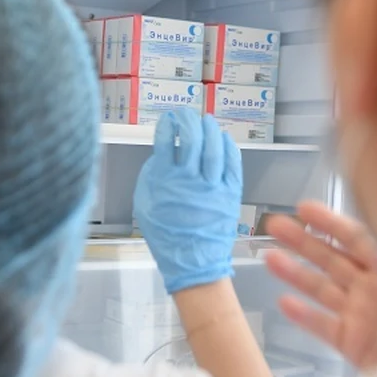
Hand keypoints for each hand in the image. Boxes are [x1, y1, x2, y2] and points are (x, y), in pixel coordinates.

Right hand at [133, 109, 242, 293]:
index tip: (167, 119)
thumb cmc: (166, 236)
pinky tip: (224, 139)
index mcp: (166, 181)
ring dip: (209, 130)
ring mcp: (213, 186)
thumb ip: (150, 177)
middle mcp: (190, 180)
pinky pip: (232, 164)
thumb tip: (160, 155)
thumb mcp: (144, 205)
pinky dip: (228, 148)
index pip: (166, 142)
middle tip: (186, 113)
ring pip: (214, 148)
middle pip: (192, 139)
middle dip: (188, 120)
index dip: (167, 125)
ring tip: (206, 120)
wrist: (192, 263)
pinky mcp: (230, 194)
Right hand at [265, 201, 376, 368]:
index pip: (356, 238)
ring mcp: (362, 315)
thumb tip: (373, 217)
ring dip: (295, 273)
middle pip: (332, 258)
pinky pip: (324, 326)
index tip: (303, 208)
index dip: (330, 221)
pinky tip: (284, 303)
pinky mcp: (354, 343)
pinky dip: (304, 316)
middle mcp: (374, 288)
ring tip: (269, 259)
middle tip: (274, 226)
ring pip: (322, 289)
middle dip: (302, 241)